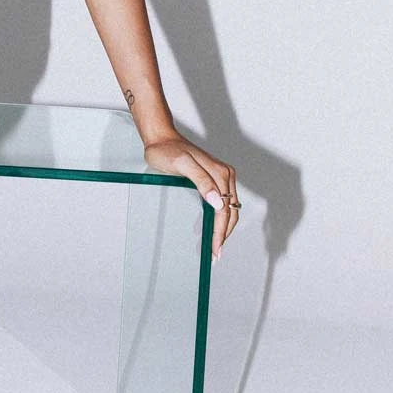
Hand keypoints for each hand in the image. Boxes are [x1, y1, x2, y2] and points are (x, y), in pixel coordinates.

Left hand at [141, 132, 239, 261]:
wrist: (160, 138)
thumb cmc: (167, 151)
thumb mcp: (182, 164)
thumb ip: (201, 180)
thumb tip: (219, 201)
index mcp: (221, 173)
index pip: (225, 210)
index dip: (221, 232)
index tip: (215, 249)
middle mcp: (225, 175)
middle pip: (231, 211)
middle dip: (224, 234)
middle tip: (215, 253)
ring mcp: (221, 176)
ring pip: (229, 208)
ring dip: (225, 227)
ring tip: (216, 245)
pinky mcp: (213, 178)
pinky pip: (223, 202)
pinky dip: (221, 217)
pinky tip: (213, 227)